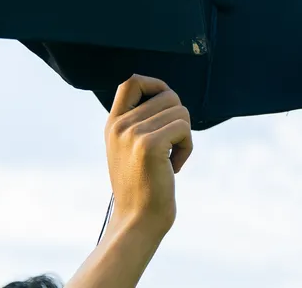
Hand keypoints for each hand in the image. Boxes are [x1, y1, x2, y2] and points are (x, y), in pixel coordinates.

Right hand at [104, 75, 192, 236]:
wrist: (138, 220)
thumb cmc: (142, 186)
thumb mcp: (131, 149)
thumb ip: (141, 122)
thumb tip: (168, 94)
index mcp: (113, 124)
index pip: (131, 80)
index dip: (156, 84)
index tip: (166, 106)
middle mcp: (120, 125)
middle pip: (168, 95)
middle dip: (179, 119)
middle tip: (172, 146)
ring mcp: (132, 134)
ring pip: (180, 111)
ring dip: (184, 136)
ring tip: (171, 159)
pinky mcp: (149, 145)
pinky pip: (184, 128)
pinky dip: (187, 148)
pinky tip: (175, 168)